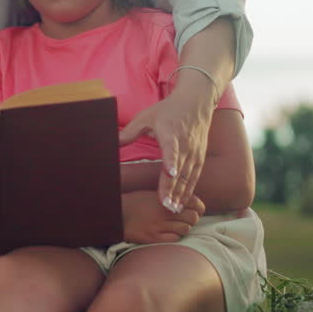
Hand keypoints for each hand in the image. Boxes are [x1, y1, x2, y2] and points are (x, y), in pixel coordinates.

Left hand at [119, 94, 213, 212]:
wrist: (196, 102)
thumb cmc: (168, 110)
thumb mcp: (147, 116)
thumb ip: (130, 131)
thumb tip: (113, 141)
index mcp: (171, 134)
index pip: (172, 150)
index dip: (171, 162)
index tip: (171, 173)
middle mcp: (186, 145)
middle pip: (180, 170)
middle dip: (173, 188)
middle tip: (166, 205)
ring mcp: (194, 152)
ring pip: (188, 177)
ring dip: (181, 193)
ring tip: (173, 209)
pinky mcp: (199, 157)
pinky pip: (195, 177)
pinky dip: (189, 190)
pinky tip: (182, 203)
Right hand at [122, 191, 204, 243]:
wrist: (117, 214)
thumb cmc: (134, 203)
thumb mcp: (152, 194)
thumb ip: (170, 197)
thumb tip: (186, 201)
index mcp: (166, 198)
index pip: (194, 202)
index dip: (199, 207)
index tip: (198, 209)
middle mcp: (165, 211)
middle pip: (193, 217)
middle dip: (191, 219)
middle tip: (185, 219)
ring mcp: (161, 225)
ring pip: (185, 229)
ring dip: (183, 228)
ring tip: (175, 227)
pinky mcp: (155, 237)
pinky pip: (175, 239)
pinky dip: (175, 237)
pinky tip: (168, 234)